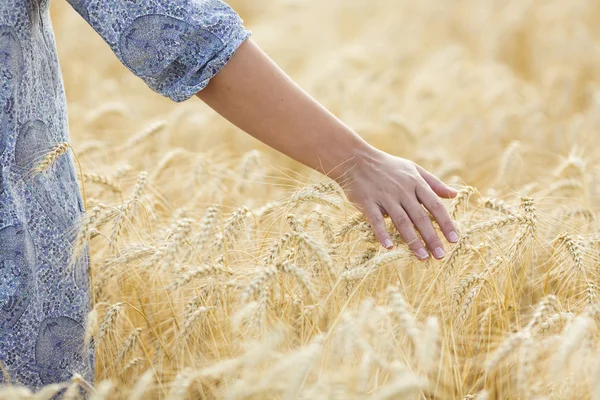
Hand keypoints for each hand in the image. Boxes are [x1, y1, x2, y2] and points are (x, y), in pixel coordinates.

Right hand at [339, 148, 458, 259]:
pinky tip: (389, 246)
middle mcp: (402, 190)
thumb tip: (455, 194)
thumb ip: (434, 183)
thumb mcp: (414, 169)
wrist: (356, 159)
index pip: (435, 205)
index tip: (455, 240)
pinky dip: (382, 233)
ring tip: (422, 257)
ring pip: (401, 221)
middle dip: (432, 237)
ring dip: (412, 240)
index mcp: (416, 182)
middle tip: (440, 256)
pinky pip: (376, 220)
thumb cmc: (388, 166)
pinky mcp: (367, 202)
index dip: (446, 223)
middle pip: (420, 217)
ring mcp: (385, 196)